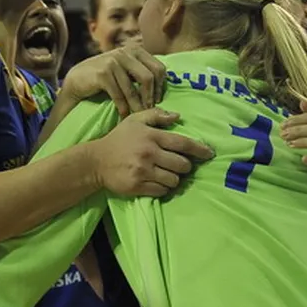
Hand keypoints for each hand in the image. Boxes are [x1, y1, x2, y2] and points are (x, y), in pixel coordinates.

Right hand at [62, 46, 166, 117]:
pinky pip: (119, 95)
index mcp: (136, 50)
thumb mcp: (126, 69)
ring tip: (138, 116)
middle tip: (150, 110)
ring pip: (133, 89)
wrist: (79, 79)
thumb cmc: (105, 77)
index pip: (159, 68)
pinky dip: (123, 108)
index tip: (158, 100)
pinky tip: (123, 115)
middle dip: (151, 97)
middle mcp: (126, 53)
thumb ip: (141, 72)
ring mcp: (113, 61)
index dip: (161, 86)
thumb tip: (163, 89)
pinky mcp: (103, 73)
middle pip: (149, 77)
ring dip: (137, 106)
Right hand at [91, 108, 213, 196]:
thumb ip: (156, 116)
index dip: (199, 149)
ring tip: (167, 174)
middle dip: (185, 166)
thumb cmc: (118, 139)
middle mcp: (149, 153)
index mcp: (151, 136)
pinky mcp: (138, 186)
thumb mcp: (135, 121)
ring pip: (174, 180)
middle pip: (182, 165)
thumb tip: (178, 116)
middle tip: (179, 165)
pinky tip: (157, 182)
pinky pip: (162, 191)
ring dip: (174, 179)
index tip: (209, 154)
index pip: (182, 143)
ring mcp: (143, 171)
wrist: (96, 161)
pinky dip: (163, 188)